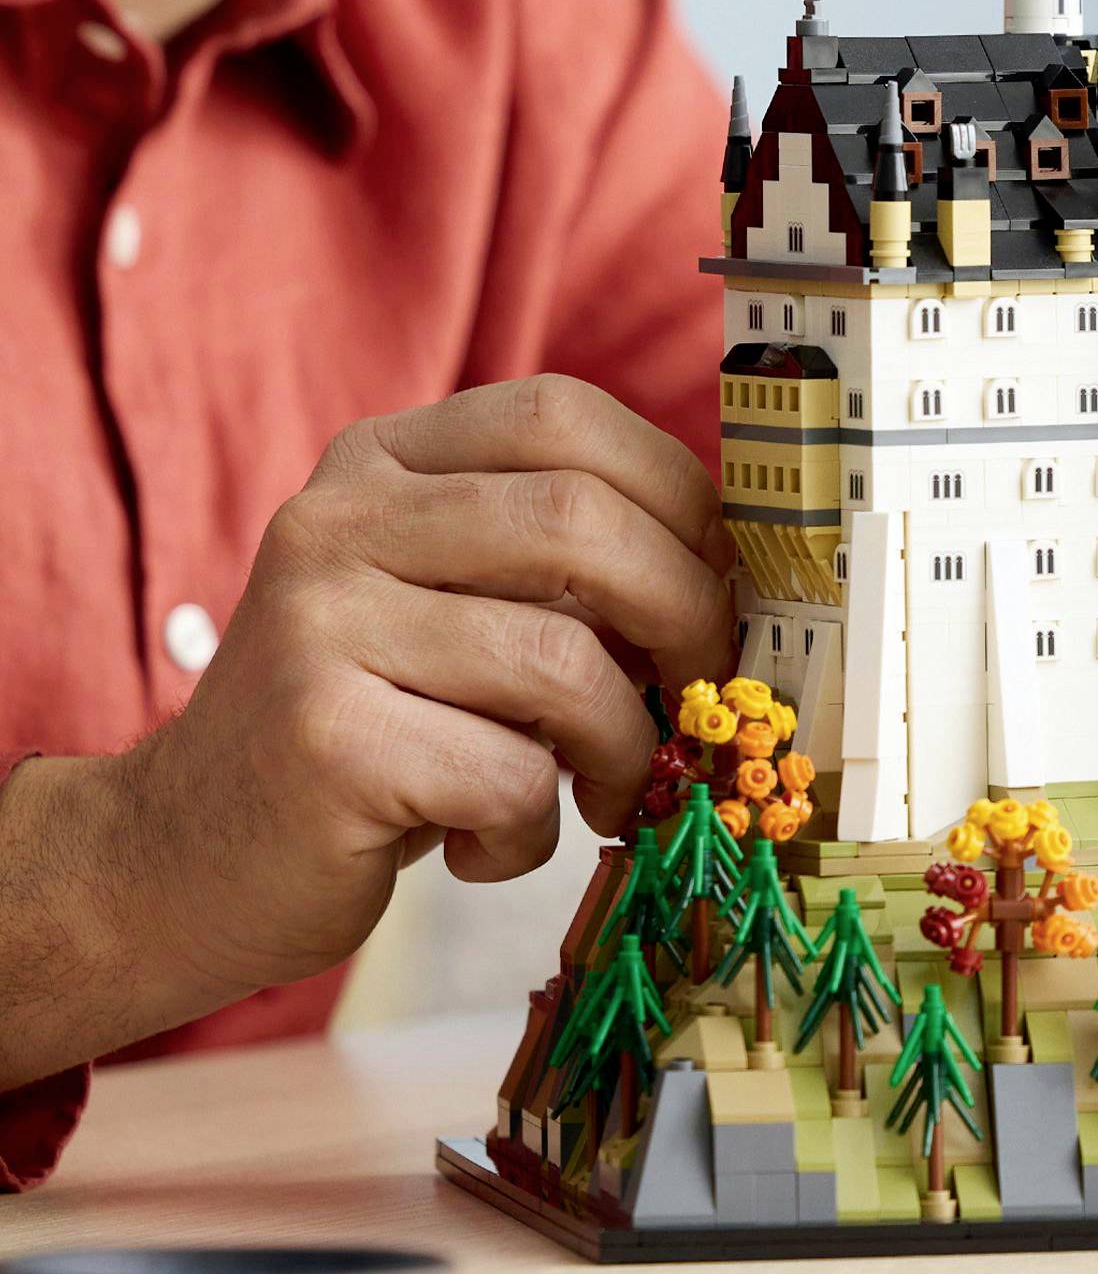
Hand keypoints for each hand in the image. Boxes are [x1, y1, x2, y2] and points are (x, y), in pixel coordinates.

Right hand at [0, 377, 734, 1074]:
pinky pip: (507, 774)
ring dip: (620, 747)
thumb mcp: (457, 609)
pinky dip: (533, 828)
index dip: (678, 496)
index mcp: (381, 461)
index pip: (564, 417)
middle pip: (581, 524)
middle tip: (699, 697)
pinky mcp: (319, 740)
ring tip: (602, 790)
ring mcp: (315, 625)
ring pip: (561, 663)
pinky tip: (486, 842)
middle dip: (685, 618)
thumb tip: (741, 575)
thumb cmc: (376, 728)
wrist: (180, 856)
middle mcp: (336, 520)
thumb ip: (562, 566)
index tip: (723, 583)